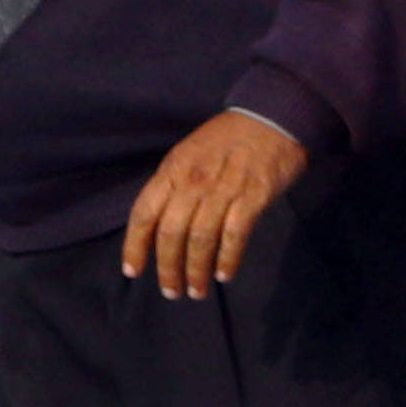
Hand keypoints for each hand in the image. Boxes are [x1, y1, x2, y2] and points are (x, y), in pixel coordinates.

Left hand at [121, 109, 309, 299]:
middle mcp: (193, 180)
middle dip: (167, 268)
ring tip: (196, 291)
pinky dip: (227, 258)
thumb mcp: (189, 153)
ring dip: (196, 270)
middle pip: (170, 232)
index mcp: (173, 169)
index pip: (144, 211)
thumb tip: (160, 225)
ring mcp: (224, 187)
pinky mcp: (253, 194)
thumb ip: (175, 185)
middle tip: (171, 291)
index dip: (135, 244)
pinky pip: (235, 234)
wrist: (272, 114)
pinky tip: (225, 274)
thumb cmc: (228, 139)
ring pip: (200, 238)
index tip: (133, 270)